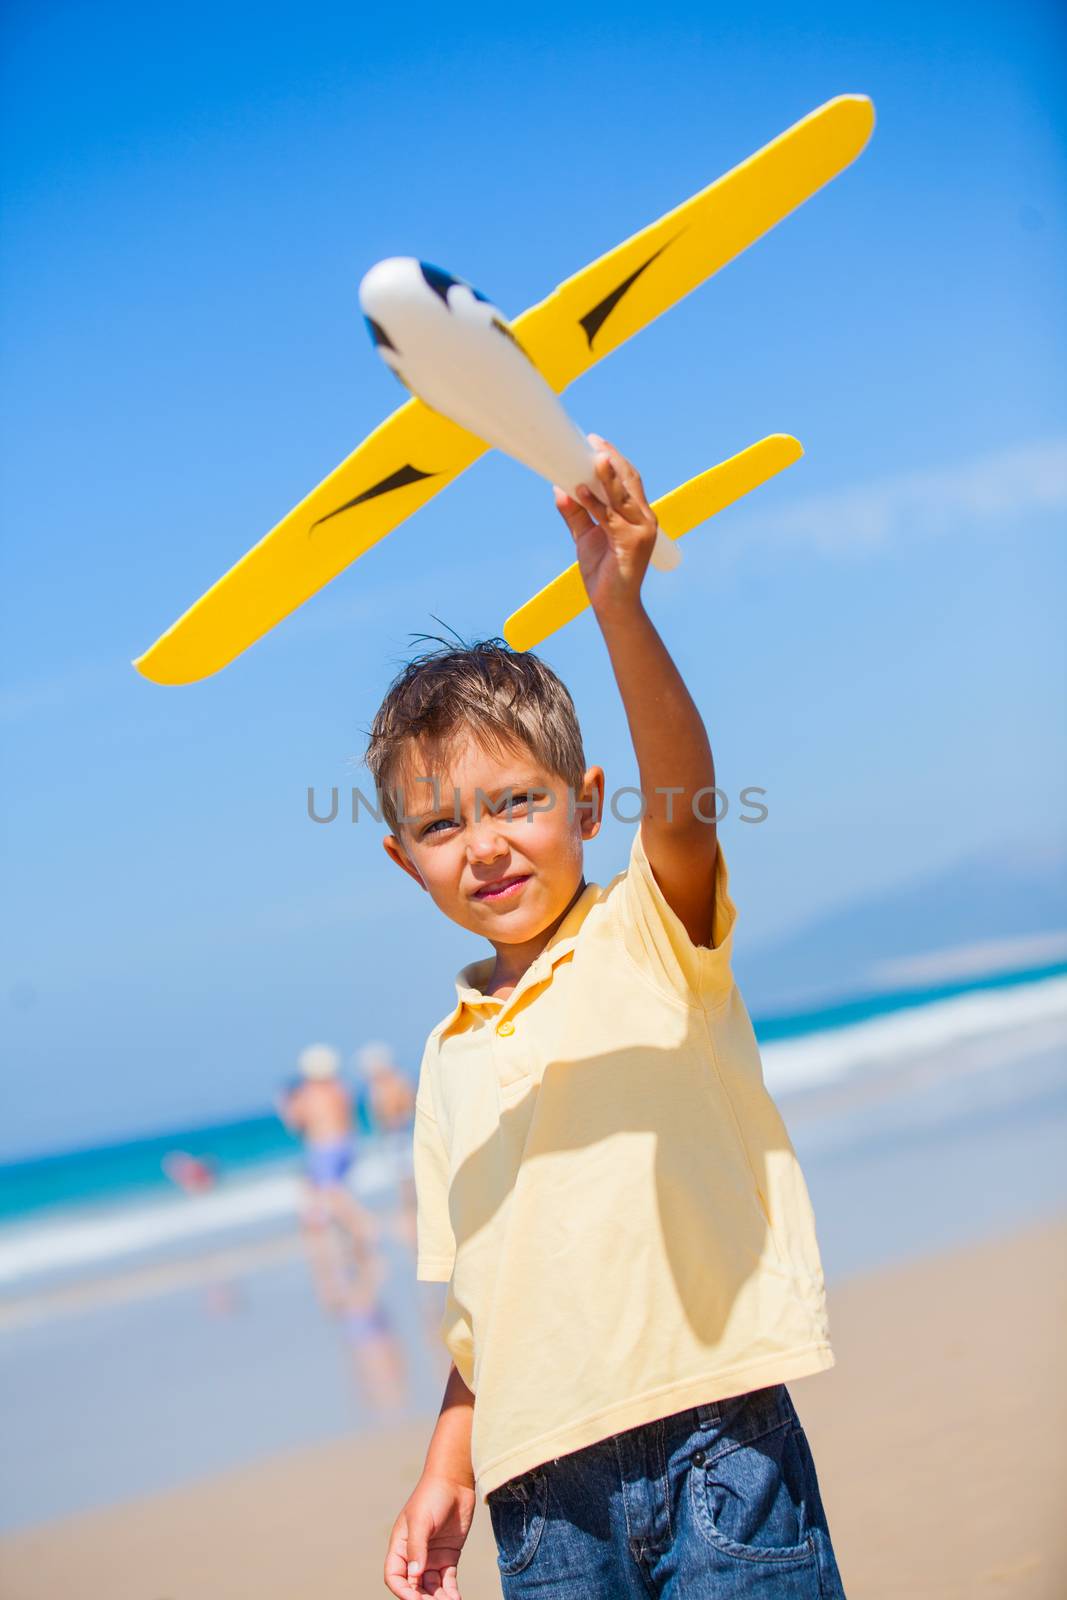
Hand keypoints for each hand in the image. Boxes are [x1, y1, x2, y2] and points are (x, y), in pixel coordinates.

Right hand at [384, 1471, 475, 1597]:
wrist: (455, 1481)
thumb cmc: (432, 1495)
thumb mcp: (421, 1520)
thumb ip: (417, 1548)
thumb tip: (414, 1575)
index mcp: (400, 1545)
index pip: (395, 1576)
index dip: (402, 1590)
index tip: (415, 1598)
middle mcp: (414, 1554)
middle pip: (414, 1586)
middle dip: (422, 1598)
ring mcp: (432, 1556)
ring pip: (432, 1587)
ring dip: (438, 1599)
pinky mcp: (449, 1556)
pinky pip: (447, 1581)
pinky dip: (451, 1592)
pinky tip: (456, 1599)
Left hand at [553, 435, 657, 618]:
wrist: (613, 606)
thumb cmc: (603, 573)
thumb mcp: (586, 537)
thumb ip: (576, 513)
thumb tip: (558, 488)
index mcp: (638, 515)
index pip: (628, 479)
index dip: (614, 459)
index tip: (595, 442)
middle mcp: (644, 519)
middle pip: (629, 480)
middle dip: (611, 458)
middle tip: (592, 441)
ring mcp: (641, 531)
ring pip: (621, 495)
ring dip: (606, 474)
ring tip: (593, 456)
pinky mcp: (631, 543)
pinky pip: (609, 518)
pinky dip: (593, 503)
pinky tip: (579, 491)